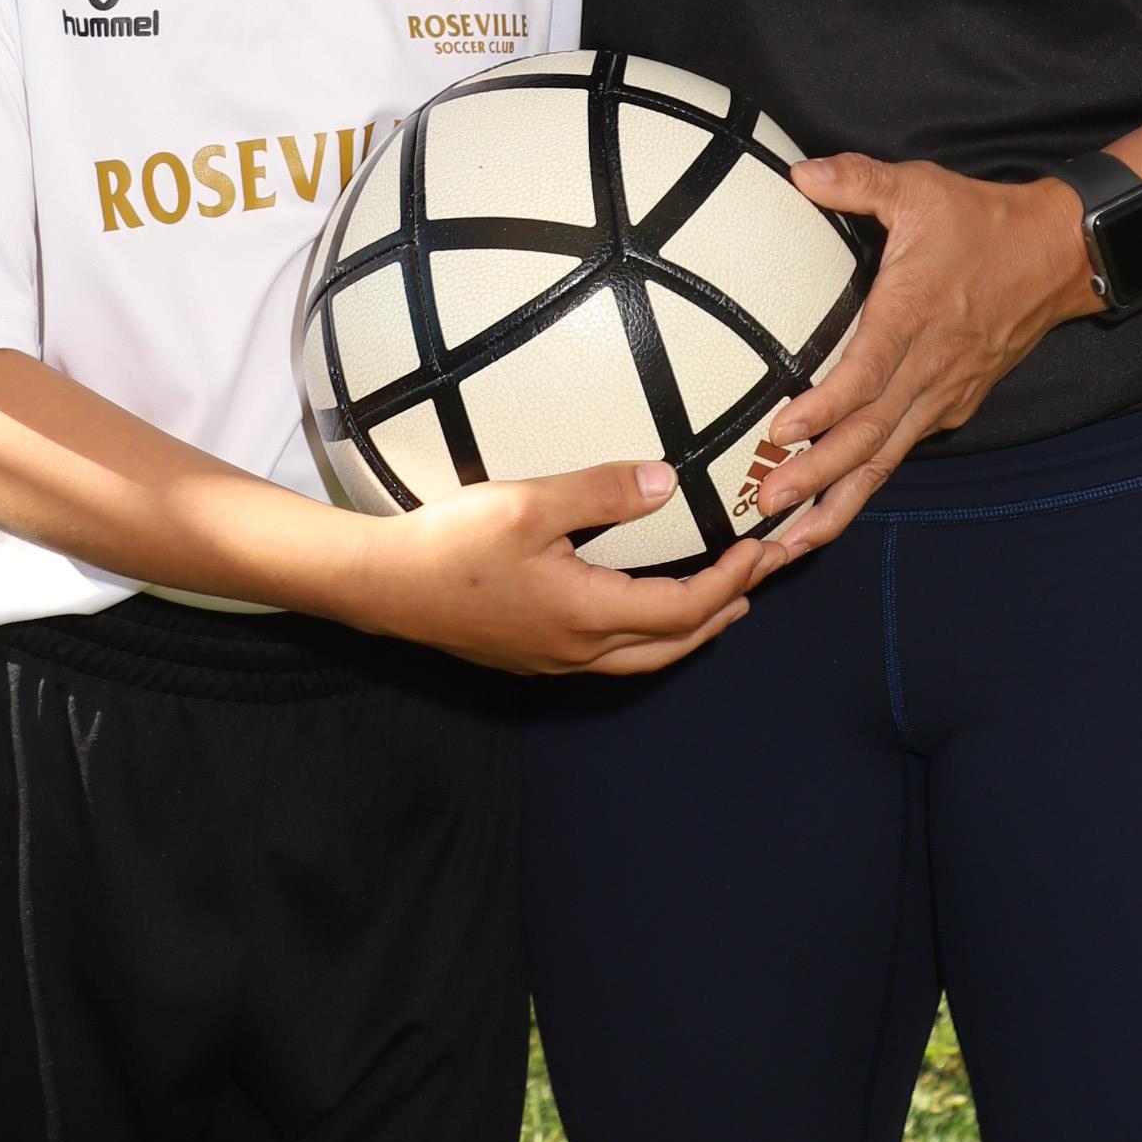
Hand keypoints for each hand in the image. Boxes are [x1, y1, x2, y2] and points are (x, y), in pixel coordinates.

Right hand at [347, 459, 765, 676]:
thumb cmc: (450, 542)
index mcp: (586, 615)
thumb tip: (667, 481)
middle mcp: (577, 650)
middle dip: (724, 611)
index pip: (683, 608)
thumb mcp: (528, 504)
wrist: (380, 586)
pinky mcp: (530, 655)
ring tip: (722, 605)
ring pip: (642, 657)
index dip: (730, 579)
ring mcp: (552, 659)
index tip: (760, 548)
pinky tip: (642, 611)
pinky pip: (610, 656)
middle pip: (673, 644)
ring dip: (690, 631)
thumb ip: (601, 492)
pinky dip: (649, 635)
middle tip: (760, 578)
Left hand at [755, 160, 1096, 559]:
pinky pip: (904, 449)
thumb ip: (859, 180)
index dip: (825, 408)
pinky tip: (831, 510)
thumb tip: (800, 174)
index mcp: (914, 315)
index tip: (782, 433)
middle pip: (870, 436)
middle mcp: (930, 367)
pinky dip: (868, 484)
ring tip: (790, 543)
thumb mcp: (920, 187)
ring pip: (886, 459)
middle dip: (817, 477)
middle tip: (766, 505)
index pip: (866, 373)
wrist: (1057, 256)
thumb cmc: (982, 220)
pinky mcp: (953, 404)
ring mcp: (944, 393)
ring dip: (839, 503)